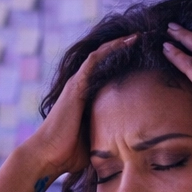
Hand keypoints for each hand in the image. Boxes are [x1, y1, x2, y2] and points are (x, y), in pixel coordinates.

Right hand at [22, 34, 136, 174]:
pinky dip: (110, 48)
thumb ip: (109, 136)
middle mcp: (80, 86)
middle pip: (103, 60)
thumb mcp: (96, 142)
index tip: (143, 58)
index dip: (122, 63)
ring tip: (139, 35)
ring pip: (100, 55)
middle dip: (123, 48)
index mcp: (84, 98)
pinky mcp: (76, 85)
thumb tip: (131, 146)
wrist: (47, 156)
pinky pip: (94, 60)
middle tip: (144, 39)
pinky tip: (127, 41)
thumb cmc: (68, 154)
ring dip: (120, 43)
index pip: (106, 74)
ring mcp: (77, 84)